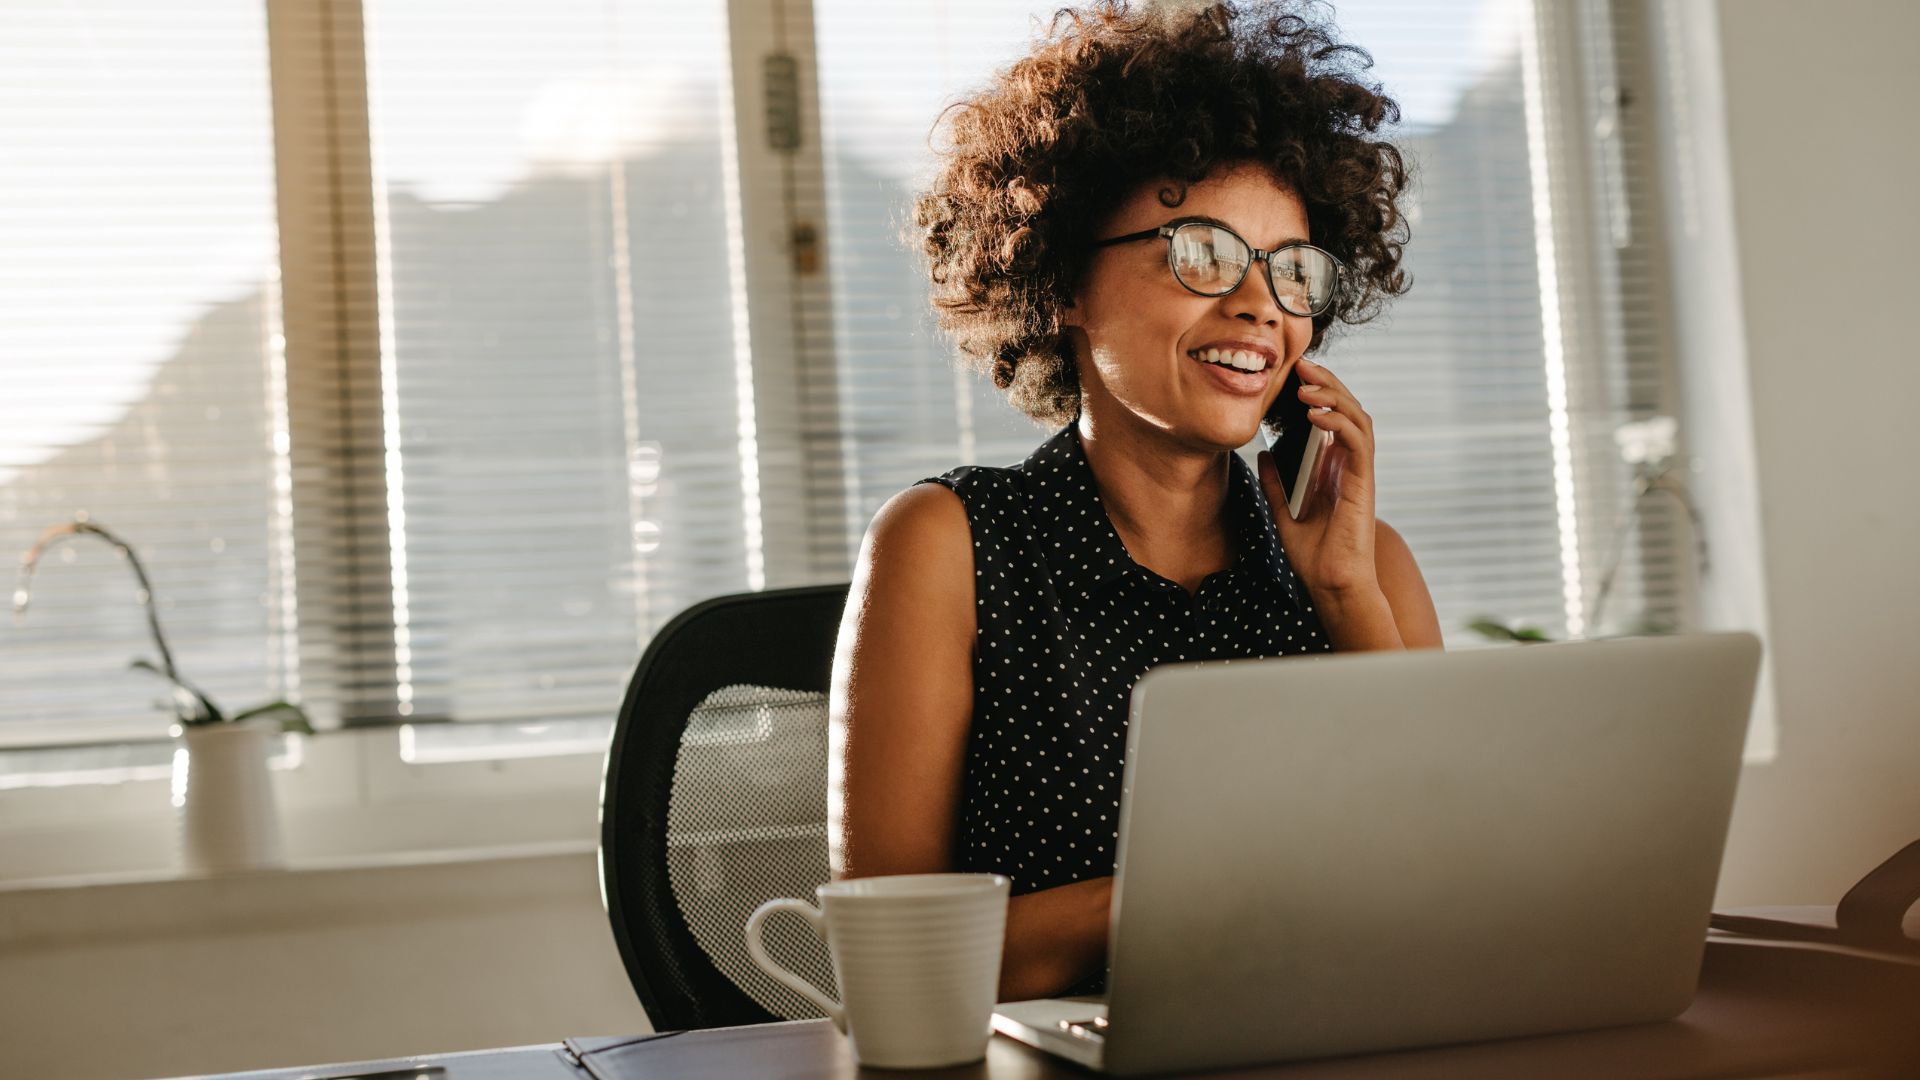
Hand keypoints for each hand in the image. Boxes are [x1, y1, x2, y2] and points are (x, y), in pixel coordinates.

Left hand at [1257, 356, 1379, 601]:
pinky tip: (1315, 415)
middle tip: (1301, 365)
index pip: (1331, 417)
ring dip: (1333, 396)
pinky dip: (1338, 422)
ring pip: (1357, 418)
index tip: (1293, 375)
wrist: (1331, 584)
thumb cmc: (1313, 554)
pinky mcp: (1363, 482)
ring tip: (1306, 384)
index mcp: (1333, 467)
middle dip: (1326, 382)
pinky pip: (1357, 442)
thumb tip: (1263, 453)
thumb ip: (1275, 483)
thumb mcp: (1283, 512)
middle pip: (1347, 409)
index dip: (1317, 392)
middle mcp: (1349, 465)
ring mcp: (1359, 472)